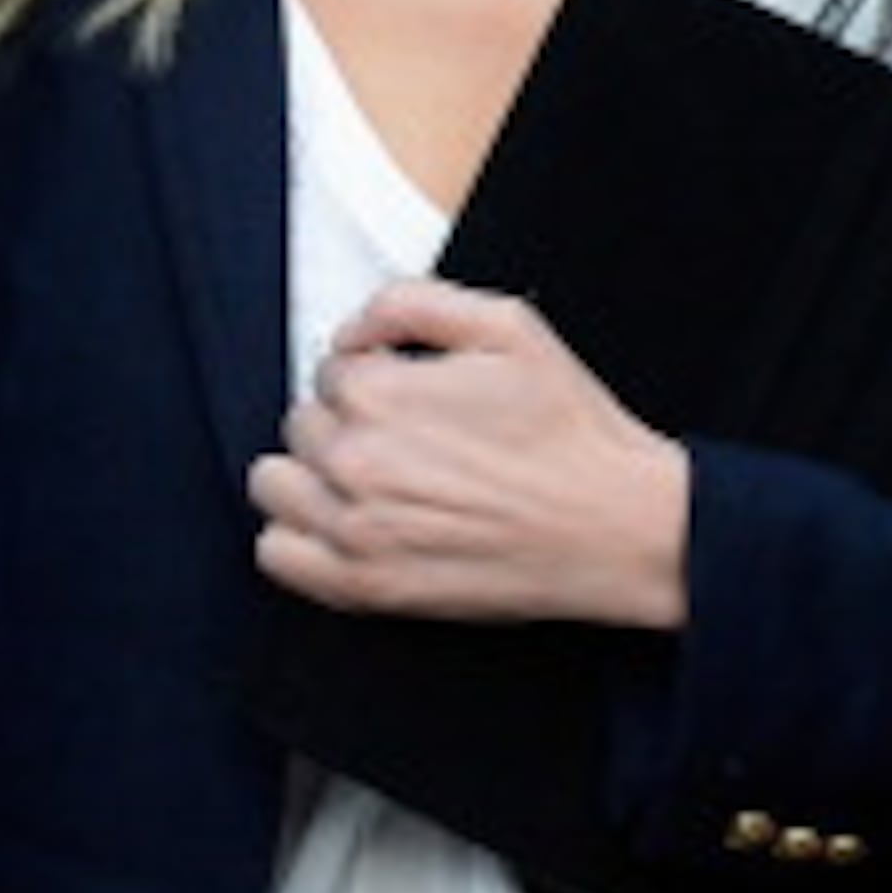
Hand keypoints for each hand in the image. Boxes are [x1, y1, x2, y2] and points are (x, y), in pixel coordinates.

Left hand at [251, 278, 689, 627]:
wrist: (617, 528)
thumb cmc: (569, 429)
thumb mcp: (507, 326)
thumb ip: (412, 304)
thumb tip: (349, 328)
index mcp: (377, 394)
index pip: (328, 370)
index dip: (374, 377)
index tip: (414, 398)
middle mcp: (354, 462)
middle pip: (299, 424)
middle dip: (344, 424)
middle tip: (408, 441)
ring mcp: (354, 530)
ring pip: (273, 484)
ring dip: (309, 475)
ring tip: (369, 481)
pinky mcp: (364, 588)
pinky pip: (275, 554)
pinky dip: (297, 537)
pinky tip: (346, 524)